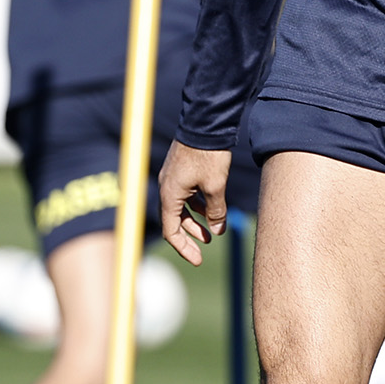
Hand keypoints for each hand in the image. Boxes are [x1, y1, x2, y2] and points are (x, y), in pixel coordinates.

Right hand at [160, 140, 230, 266]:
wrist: (205, 123)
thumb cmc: (209, 156)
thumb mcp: (216, 186)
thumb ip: (216, 210)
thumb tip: (217, 230)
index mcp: (170, 195)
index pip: (172, 231)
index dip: (184, 247)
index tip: (197, 260)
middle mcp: (167, 188)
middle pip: (175, 220)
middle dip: (190, 236)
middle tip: (204, 249)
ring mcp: (173, 178)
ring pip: (182, 207)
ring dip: (196, 220)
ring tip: (212, 230)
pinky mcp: (182, 171)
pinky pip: (186, 195)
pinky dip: (198, 204)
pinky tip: (212, 209)